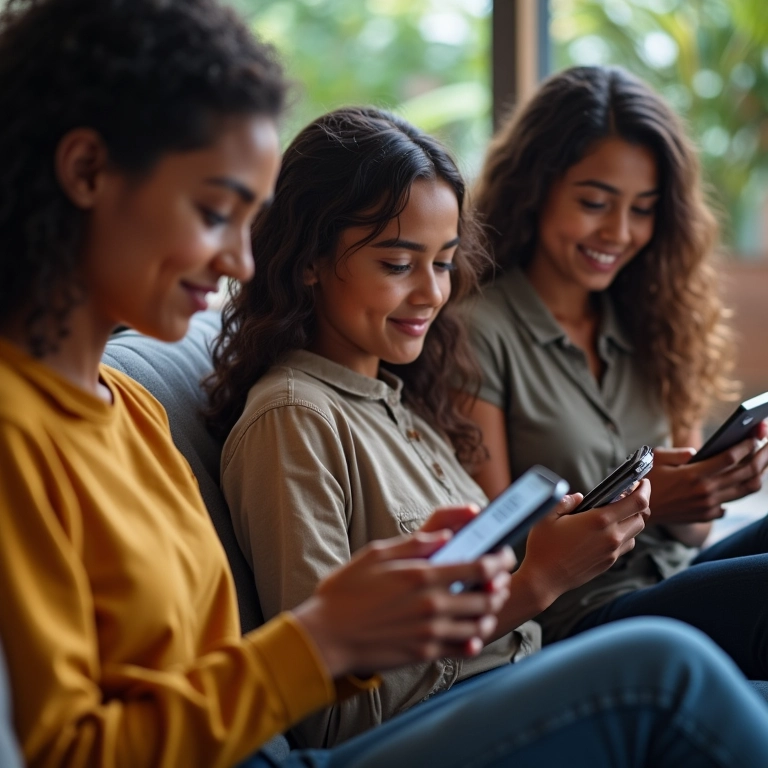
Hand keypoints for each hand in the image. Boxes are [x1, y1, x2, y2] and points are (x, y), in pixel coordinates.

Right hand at [292, 515, 514, 678]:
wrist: (326, 636)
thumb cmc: (346, 591)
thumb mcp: (375, 554)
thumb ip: (414, 544)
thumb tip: (445, 536)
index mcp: (422, 575)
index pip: (478, 567)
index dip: (498, 560)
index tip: (503, 555)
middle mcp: (432, 605)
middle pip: (486, 597)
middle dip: (500, 586)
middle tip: (501, 580)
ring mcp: (430, 632)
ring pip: (479, 624)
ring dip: (491, 613)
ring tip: (489, 604)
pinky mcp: (424, 653)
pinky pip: (462, 648)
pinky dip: (474, 639)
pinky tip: (472, 631)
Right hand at [515, 481, 649, 608]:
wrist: (543, 579)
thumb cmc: (543, 546)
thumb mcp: (547, 515)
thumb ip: (565, 501)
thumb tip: (578, 497)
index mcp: (599, 520)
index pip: (637, 502)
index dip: (644, 488)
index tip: (642, 481)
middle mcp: (611, 536)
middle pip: (641, 516)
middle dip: (638, 502)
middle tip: (627, 494)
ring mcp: (612, 551)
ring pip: (636, 532)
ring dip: (632, 519)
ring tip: (618, 511)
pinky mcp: (609, 562)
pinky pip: (626, 545)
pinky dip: (625, 534)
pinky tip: (609, 530)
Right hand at [648, 437, 767, 523]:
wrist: (638, 511)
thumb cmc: (645, 480)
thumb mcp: (655, 459)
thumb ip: (678, 453)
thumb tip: (698, 452)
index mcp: (693, 474)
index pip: (730, 458)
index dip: (747, 445)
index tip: (756, 434)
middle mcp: (705, 491)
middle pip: (745, 472)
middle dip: (762, 455)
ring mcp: (708, 505)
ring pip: (745, 489)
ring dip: (759, 472)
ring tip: (764, 460)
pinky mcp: (707, 514)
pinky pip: (731, 503)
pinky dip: (739, 490)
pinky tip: (740, 479)